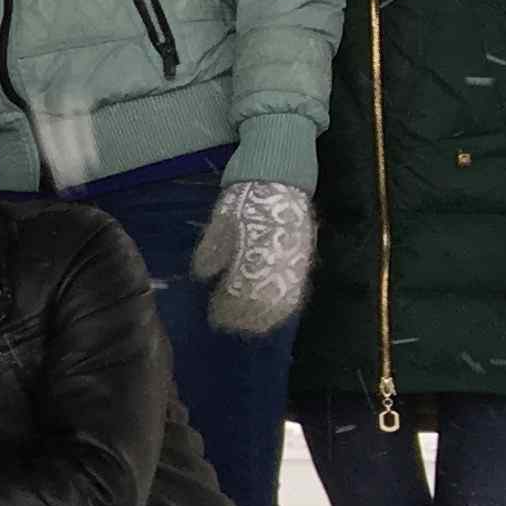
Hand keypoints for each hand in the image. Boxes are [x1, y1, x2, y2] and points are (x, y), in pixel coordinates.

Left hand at [190, 175, 314, 337]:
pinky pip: (295, 293)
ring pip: (280, 301)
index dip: (228, 307)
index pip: (241, 289)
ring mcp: (293, 261)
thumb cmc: (246, 200)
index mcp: (254, 248)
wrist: (279, 179)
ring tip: (244, 325)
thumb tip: (203, 275)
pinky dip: (281, 309)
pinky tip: (268, 317)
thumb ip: (213, 248)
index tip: (214, 315)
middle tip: (225, 324)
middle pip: (261, 301)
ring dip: (262, 318)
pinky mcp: (302, 261)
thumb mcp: (222, 221)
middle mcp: (277, 259)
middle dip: (242, 317)